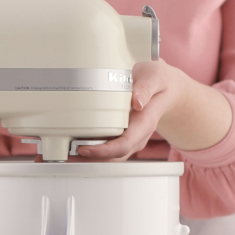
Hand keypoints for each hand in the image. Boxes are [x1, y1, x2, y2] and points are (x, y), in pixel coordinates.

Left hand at [76, 59, 231, 159]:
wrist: (167, 87)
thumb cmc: (160, 81)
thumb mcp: (155, 77)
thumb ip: (146, 87)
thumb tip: (137, 102)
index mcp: (145, 123)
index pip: (124, 144)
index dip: (103, 151)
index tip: (84, 148)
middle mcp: (137, 135)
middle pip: (114, 155)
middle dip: (91, 158)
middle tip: (68, 153)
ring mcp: (130, 136)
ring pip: (111, 155)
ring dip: (90, 157)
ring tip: (68, 153)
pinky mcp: (123, 134)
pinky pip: (109, 146)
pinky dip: (93, 148)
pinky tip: (77, 144)